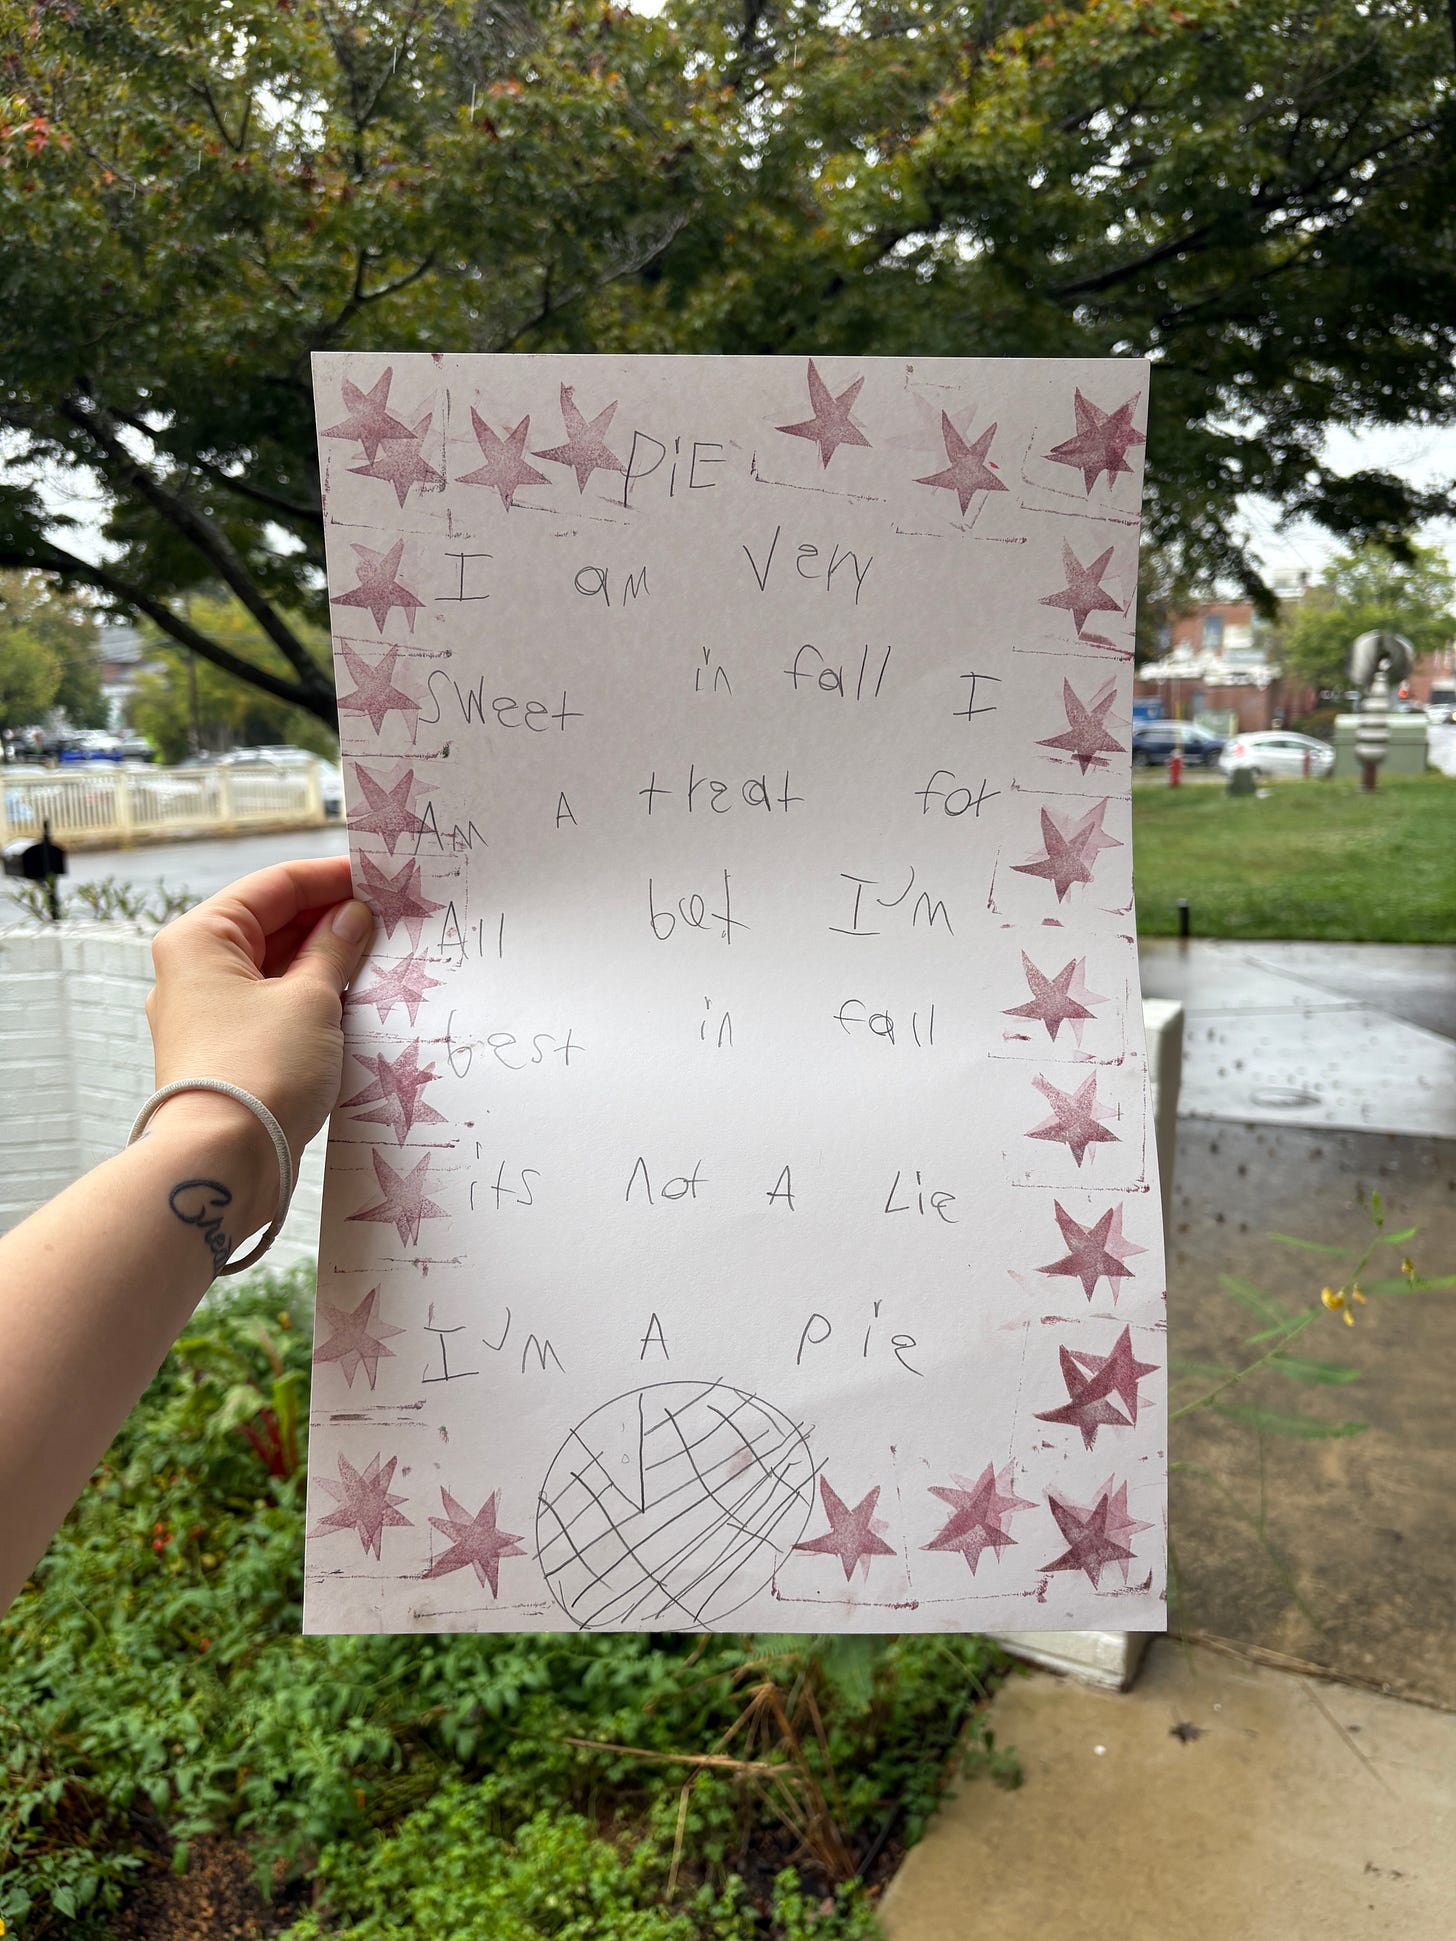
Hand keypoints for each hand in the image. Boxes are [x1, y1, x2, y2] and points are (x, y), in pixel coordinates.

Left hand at [144, 858, 374, 1204]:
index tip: (378, 877)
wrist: (223, 1162)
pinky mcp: (227, 1050)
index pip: (274, 886)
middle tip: (388, 919)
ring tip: (379, 958)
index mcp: (200, 939)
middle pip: (271, 925)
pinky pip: (275, 1006)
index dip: (330, 878)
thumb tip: (352, 917)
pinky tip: (353, 999)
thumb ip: (335, 950)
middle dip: (329, 921)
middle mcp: (194, 970)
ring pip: (275, 967)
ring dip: (324, 962)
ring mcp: (208, 1013)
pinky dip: (311, 998)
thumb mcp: (311, 998)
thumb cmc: (258, 1072)